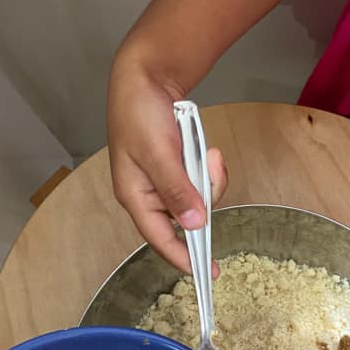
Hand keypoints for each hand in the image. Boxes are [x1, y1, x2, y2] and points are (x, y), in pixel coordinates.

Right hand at [107, 47, 228, 271]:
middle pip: (186, 218)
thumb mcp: (158, 153)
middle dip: (206, 198)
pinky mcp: (180, 168)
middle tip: (214, 167)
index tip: (206, 272)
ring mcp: (167, 181)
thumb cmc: (140, 113)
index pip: (159, 238)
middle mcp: (150, 194)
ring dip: (211, 178)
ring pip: (200, 199)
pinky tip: (209, 150)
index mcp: (135, 196)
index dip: (182, 257)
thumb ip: (176, 190)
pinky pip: (203, 181)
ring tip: (210, 153)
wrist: (147, 77)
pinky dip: (211, 168)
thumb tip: (193, 225)